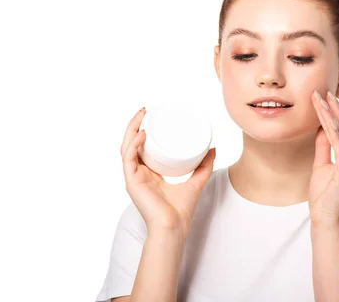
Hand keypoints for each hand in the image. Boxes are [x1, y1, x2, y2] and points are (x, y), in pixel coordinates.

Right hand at [120, 107, 215, 237]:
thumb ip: (204, 166)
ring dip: (131, 130)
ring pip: (126, 147)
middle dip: (135, 125)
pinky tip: (142, 135)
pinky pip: (128, 160)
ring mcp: (133, 177)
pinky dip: (134, 145)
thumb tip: (213, 148)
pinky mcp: (132, 182)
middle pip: (131, 143)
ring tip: (142, 116)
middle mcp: (138, 173)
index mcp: (148, 173)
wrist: (174, 227)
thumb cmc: (181, 210)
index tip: (151, 116)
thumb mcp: (196, 181)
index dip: (142, 130)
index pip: (140, 147)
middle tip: (145, 110)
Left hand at [308, 90, 338, 226]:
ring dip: (331, 115)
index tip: (325, 97)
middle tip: (325, 91)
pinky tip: (326, 119)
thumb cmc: (323, 195)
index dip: (334, 113)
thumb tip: (321, 128)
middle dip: (334, 108)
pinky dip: (332, 131)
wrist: (325, 218)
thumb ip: (323, 147)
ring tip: (322, 99)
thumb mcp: (320, 165)